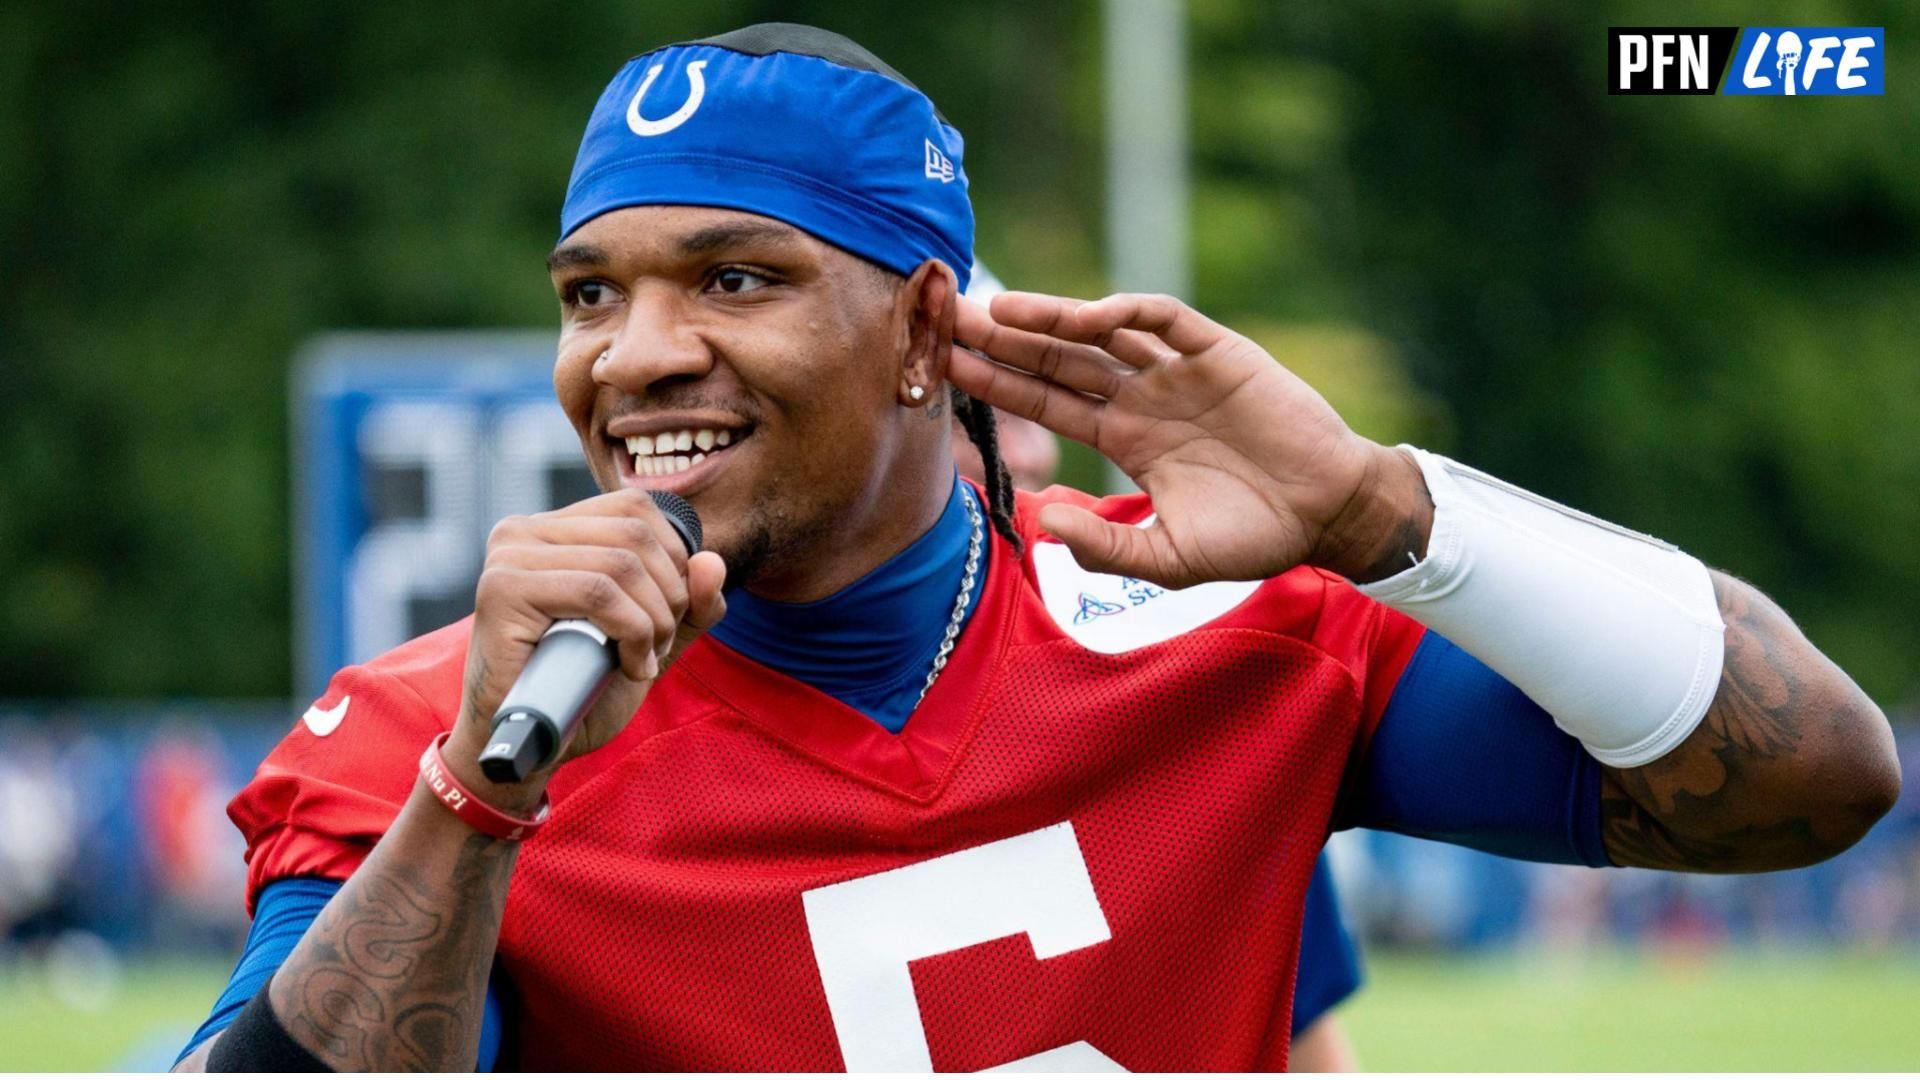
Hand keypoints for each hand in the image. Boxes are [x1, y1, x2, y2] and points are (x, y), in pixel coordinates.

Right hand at [446, 488, 727, 801]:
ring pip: (620, 564)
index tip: (668, 616)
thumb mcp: (652, 638)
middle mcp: (523, 531)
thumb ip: (690, 603)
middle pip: (635, 535)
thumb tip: (713, 561)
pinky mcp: (502, 589)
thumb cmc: (583, 688)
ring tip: (643, 660)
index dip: (673, 560)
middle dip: (669, 596)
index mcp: (553, 530)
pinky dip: (632, 632)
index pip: (635, 509)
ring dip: (653, 621)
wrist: (533, 745)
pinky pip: (596, 592)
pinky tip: (630, 666)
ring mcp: (509, 556)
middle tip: (658, 646)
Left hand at [950, 291, 1427, 587]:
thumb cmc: (1252, 538)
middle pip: (1058, 359)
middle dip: (1006, 338)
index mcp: (1126, 438)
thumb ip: (1105, 547)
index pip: (1046, 402)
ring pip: (1101, 334)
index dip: (999, 382)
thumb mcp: (1168, 559)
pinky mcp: (1218, 353)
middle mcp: (1143, 397)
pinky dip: (1126, 312)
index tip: (948, 366)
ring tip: (999, 309)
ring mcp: (1178, 372)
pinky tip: (1085, 315)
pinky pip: (1165, 320)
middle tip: (949, 318)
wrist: (1328, 514)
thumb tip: (1042, 522)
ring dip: (1052, 319)